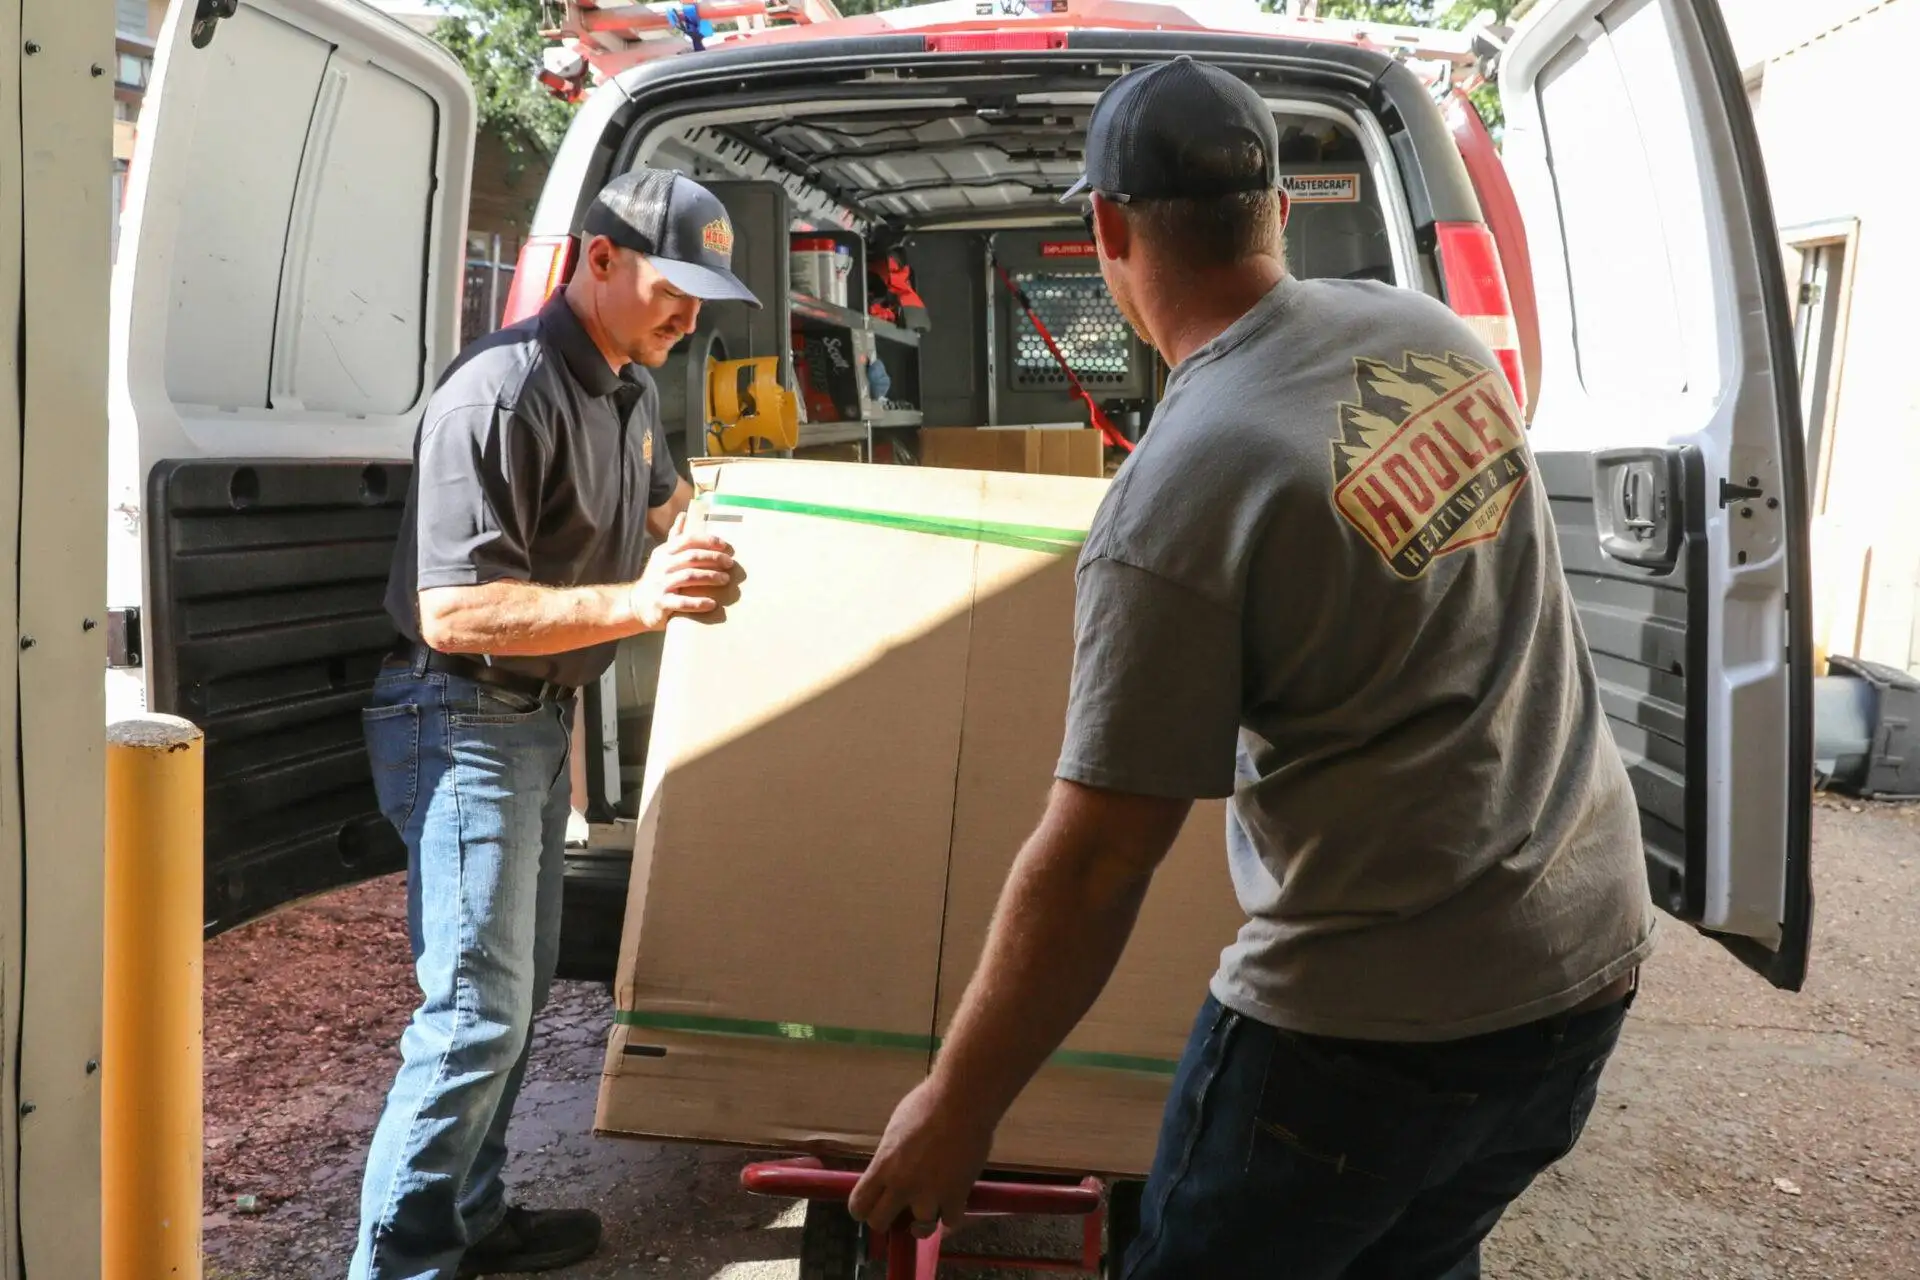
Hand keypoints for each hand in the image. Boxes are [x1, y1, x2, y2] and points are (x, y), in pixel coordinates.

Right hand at [629, 512, 735, 630]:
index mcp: (664, 552)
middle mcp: (662, 566)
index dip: (707, 540)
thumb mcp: (663, 555)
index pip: (687, 540)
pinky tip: (712, 604)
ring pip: (689, 577)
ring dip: (710, 577)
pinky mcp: (662, 603)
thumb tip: (684, 514)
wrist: (638, 603)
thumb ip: (675, 537)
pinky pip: (682, 602)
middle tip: (730, 564)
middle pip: (691, 557)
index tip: (724, 545)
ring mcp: (661, 584)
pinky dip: (698, 603)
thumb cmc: (657, 577)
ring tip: (725, 580)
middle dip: (713, 558)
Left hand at [848, 1076, 997, 1236]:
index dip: (862, 1209)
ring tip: (930, 1208)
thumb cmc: (928, 1103)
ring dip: (924, 1220)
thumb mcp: (896, 1128)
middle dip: (888, 1218)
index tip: (872, 1204)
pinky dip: (951, 1214)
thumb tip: (890, 1166)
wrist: (963, 1101)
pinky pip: (951, 1221)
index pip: (858, 1205)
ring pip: (920, 1229)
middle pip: (880, 1223)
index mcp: (883, 1165)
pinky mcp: (957, 1195)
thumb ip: (890, 1155)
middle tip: (899, 1209)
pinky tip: (952, 1202)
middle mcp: (902, 1186)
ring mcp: (930, 1194)